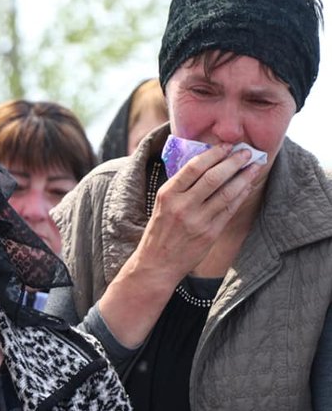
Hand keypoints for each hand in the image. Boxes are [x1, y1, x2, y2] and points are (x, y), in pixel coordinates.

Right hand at [99, 144, 261, 347]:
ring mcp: (197, 221)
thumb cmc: (159, 232)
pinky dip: (240, 195)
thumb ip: (181, 187)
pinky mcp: (209, 234)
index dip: (213, 154)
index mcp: (167, 195)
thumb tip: (206, 165)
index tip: (226, 146)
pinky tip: (247, 186)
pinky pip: (229, 210)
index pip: (193, 167)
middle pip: (213, 177)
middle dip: (233, 162)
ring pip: (226, 193)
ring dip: (243, 177)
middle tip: (246, 152)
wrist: (156, 264)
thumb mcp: (162, 204)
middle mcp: (182, 206)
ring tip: (254, 166)